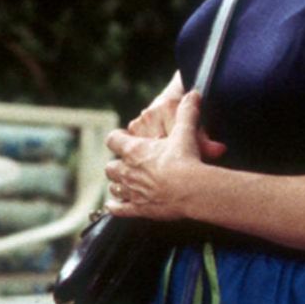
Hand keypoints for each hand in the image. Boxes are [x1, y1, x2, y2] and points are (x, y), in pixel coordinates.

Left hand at [103, 92, 216, 220]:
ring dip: (118, 185)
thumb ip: (188, 112)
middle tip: (126, 164)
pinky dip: (115, 208)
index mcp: (135, 150)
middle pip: (110, 167)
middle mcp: (128, 170)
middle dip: (116, 165)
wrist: (191, 189)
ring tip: (124, 184)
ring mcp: (132, 191)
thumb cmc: (186, 159)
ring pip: (114, 187)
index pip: (113, 140)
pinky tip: (112, 206)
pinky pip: (119, 209)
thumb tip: (194, 93)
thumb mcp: (186, 131)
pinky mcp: (138, 209)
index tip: (123, 138)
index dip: (117, 138)